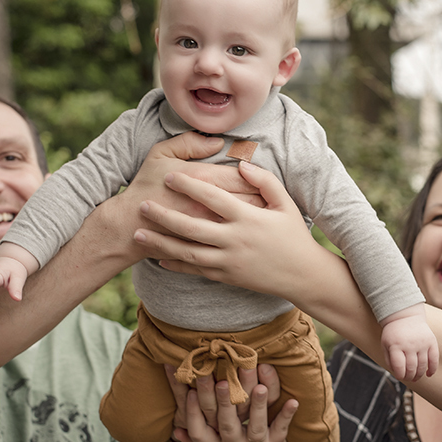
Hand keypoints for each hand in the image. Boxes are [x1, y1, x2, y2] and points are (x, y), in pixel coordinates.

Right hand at [96, 133, 263, 264]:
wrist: (128, 224)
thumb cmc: (146, 186)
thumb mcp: (160, 154)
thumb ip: (189, 143)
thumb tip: (218, 142)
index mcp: (201, 179)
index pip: (240, 175)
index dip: (253, 175)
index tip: (258, 174)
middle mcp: (208, 204)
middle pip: (248, 199)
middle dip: (262, 199)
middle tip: (269, 196)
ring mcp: (206, 227)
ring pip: (243, 222)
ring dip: (256, 218)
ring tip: (263, 214)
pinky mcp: (203, 244)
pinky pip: (231, 238)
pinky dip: (242, 235)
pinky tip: (246, 232)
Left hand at [133, 160, 322, 297]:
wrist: (303, 276)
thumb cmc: (294, 235)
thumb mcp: (285, 204)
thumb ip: (264, 181)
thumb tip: (240, 165)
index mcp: (248, 218)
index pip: (213, 198)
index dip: (190, 186)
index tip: (170, 176)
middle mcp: (235, 240)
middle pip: (192, 227)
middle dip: (164, 216)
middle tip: (143, 205)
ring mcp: (229, 261)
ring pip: (188, 252)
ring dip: (161, 243)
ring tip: (138, 234)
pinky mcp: (227, 277)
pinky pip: (196, 270)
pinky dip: (176, 265)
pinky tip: (157, 258)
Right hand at [173, 365, 296, 441]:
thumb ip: (194, 434)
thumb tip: (174, 430)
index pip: (199, 430)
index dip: (193, 413)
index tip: (191, 393)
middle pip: (226, 424)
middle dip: (224, 402)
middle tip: (223, 381)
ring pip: (255, 427)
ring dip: (258, 407)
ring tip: (259, 387)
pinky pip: (281, 430)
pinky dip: (286, 416)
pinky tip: (293, 401)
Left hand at [381, 308, 438, 381]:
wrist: (405, 316)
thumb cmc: (394, 333)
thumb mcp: (385, 345)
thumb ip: (389, 360)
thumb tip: (398, 374)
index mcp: (395, 346)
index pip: (399, 367)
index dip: (400, 375)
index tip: (400, 376)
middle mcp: (409, 345)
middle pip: (411, 368)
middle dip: (410, 377)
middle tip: (409, 378)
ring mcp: (422, 343)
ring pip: (422, 366)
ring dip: (419, 375)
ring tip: (416, 377)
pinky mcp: (431, 341)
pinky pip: (434, 359)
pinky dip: (432, 369)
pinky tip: (429, 374)